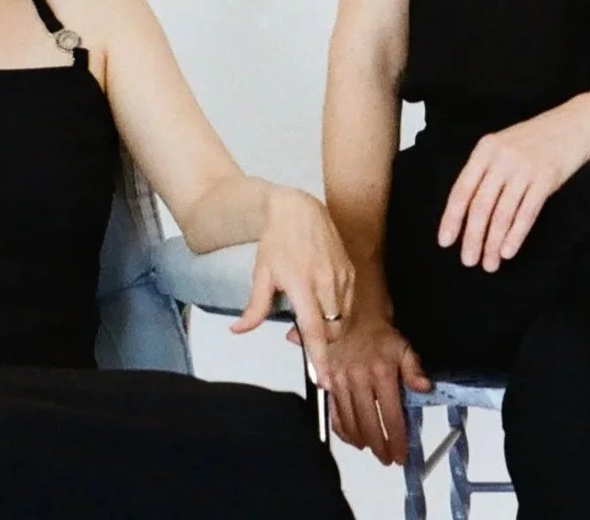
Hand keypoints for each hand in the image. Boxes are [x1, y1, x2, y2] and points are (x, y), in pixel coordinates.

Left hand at [233, 188, 354, 381]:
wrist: (299, 210)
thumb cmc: (277, 241)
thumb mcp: (261, 274)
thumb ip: (254, 307)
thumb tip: (239, 330)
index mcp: (302, 284)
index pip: (315, 330)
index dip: (319, 357)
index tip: (323, 379)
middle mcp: (326, 282)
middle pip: (333, 331)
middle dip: (320, 344)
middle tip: (294, 334)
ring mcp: (342, 276)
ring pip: (343, 320)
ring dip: (328, 329)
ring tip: (307, 317)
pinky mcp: (350, 271)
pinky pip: (349, 305)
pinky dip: (337, 314)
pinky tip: (320, 304)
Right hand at [312, 312, 433, 465]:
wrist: (351, 317)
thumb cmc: (380, 335)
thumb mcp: (404, 347)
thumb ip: (414, 370)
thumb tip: (425, 388)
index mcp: (382, 373)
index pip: (391, 414)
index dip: (396, 438)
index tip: (401, 453)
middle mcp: (359, 379)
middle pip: (369, 423)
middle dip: (380, 446)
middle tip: (388, 458)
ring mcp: (341, 382)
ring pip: (350, 422)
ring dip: (362, 441)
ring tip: (373, 450)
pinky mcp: (328, 383)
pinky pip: (334, 413)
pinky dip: (343, 430)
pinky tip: (353, 439)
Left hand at [438, 94, 589, 269]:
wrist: (577, 123)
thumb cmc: (538, 139)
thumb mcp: (504, 145)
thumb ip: (486, 171)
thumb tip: (467, 212)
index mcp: (485, 149)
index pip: (462, 189)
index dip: (451, 218)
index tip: (446, 242)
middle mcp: (502, 157)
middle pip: (480, 206)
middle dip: (473, 237)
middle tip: (469, 261)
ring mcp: (525, 167)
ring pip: (502, 214)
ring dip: (493, 243)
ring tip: (489, 264)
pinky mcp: (547, 178)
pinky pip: (526, 213)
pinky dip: (516, 235)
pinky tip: (508, 251)